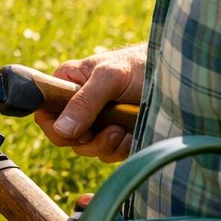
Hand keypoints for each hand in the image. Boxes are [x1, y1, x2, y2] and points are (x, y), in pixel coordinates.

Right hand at [33, 43, 145, 160]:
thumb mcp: (110, 78)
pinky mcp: (114, 134)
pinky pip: (107, 154)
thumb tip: (61, 129)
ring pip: (87, 149)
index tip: (81, 131)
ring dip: (108, 145)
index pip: (45, 114)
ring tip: (124, 130)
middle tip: (112, 130)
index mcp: (68, 84)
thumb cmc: (140, 65)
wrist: (175, 76)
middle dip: (91, 141)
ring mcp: (96, 121)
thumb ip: (84, 102)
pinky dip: (121, 149)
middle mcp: (77, 104)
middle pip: (67, 138)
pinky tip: (132, 134)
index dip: (58, 129)